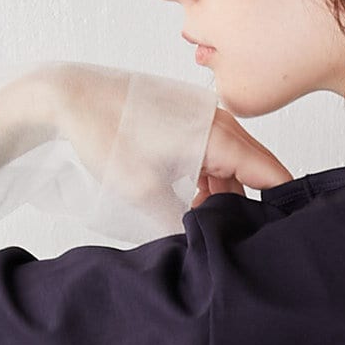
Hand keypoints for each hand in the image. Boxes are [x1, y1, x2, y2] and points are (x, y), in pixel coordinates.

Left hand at [46, 63, 291, 228]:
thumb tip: (205, 247)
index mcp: (219, 135)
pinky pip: (214, 154)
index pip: (273, 177)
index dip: (277, 211)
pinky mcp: (188, 118)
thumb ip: (184, 224)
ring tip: (194, 220)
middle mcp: (220, 120)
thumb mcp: (144, 193)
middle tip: (223, 238)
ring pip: (232, 166)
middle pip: (255, 173)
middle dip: (244, 207)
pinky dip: (206, 179)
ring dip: (220, 195)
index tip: (271, 239)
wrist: (67, 96)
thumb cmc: (103, 135)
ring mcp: (204, 116)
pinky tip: (184, 199)